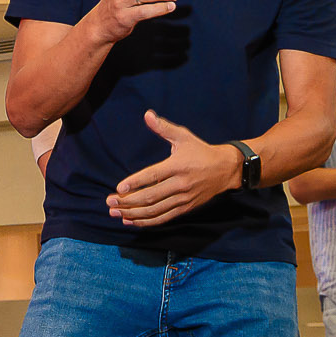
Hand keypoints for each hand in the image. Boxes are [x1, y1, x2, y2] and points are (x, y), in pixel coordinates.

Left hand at [109, 111, 241, 227]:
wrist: (226, 169)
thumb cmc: (200, 151)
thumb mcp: (183, 136)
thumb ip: (163, 128)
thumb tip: (147, 114)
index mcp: (178, 166)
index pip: (153, 176)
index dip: (135, 182)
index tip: (119, 188)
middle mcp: (181, 184)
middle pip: (151, 196)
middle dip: (128, 201)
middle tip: (110, 202)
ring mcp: (184, 199)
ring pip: (155, 210)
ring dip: (134, 214)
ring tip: (116, 214)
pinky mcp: (186, 208)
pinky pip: (164, 218)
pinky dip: (147, 222)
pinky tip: (131, 221)